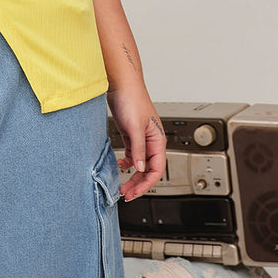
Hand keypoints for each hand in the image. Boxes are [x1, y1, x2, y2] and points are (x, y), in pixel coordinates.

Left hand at [107, 84, 166, 200]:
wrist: (121, 83)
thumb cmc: (131, 99)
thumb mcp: (134, 126)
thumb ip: (138, 148)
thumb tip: (140, 168)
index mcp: (157, 140)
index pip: (156, 169)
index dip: (146, 183)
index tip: (135, 193)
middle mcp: (151, 141)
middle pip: (148, 169)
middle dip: (138, 183)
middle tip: (126, 194)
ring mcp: (141, 138)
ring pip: (139, 163)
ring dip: (132, 175)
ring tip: (122, 185)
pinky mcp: (131, 134)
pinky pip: (132, 154)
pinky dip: (127, 161)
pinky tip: (120, 164)